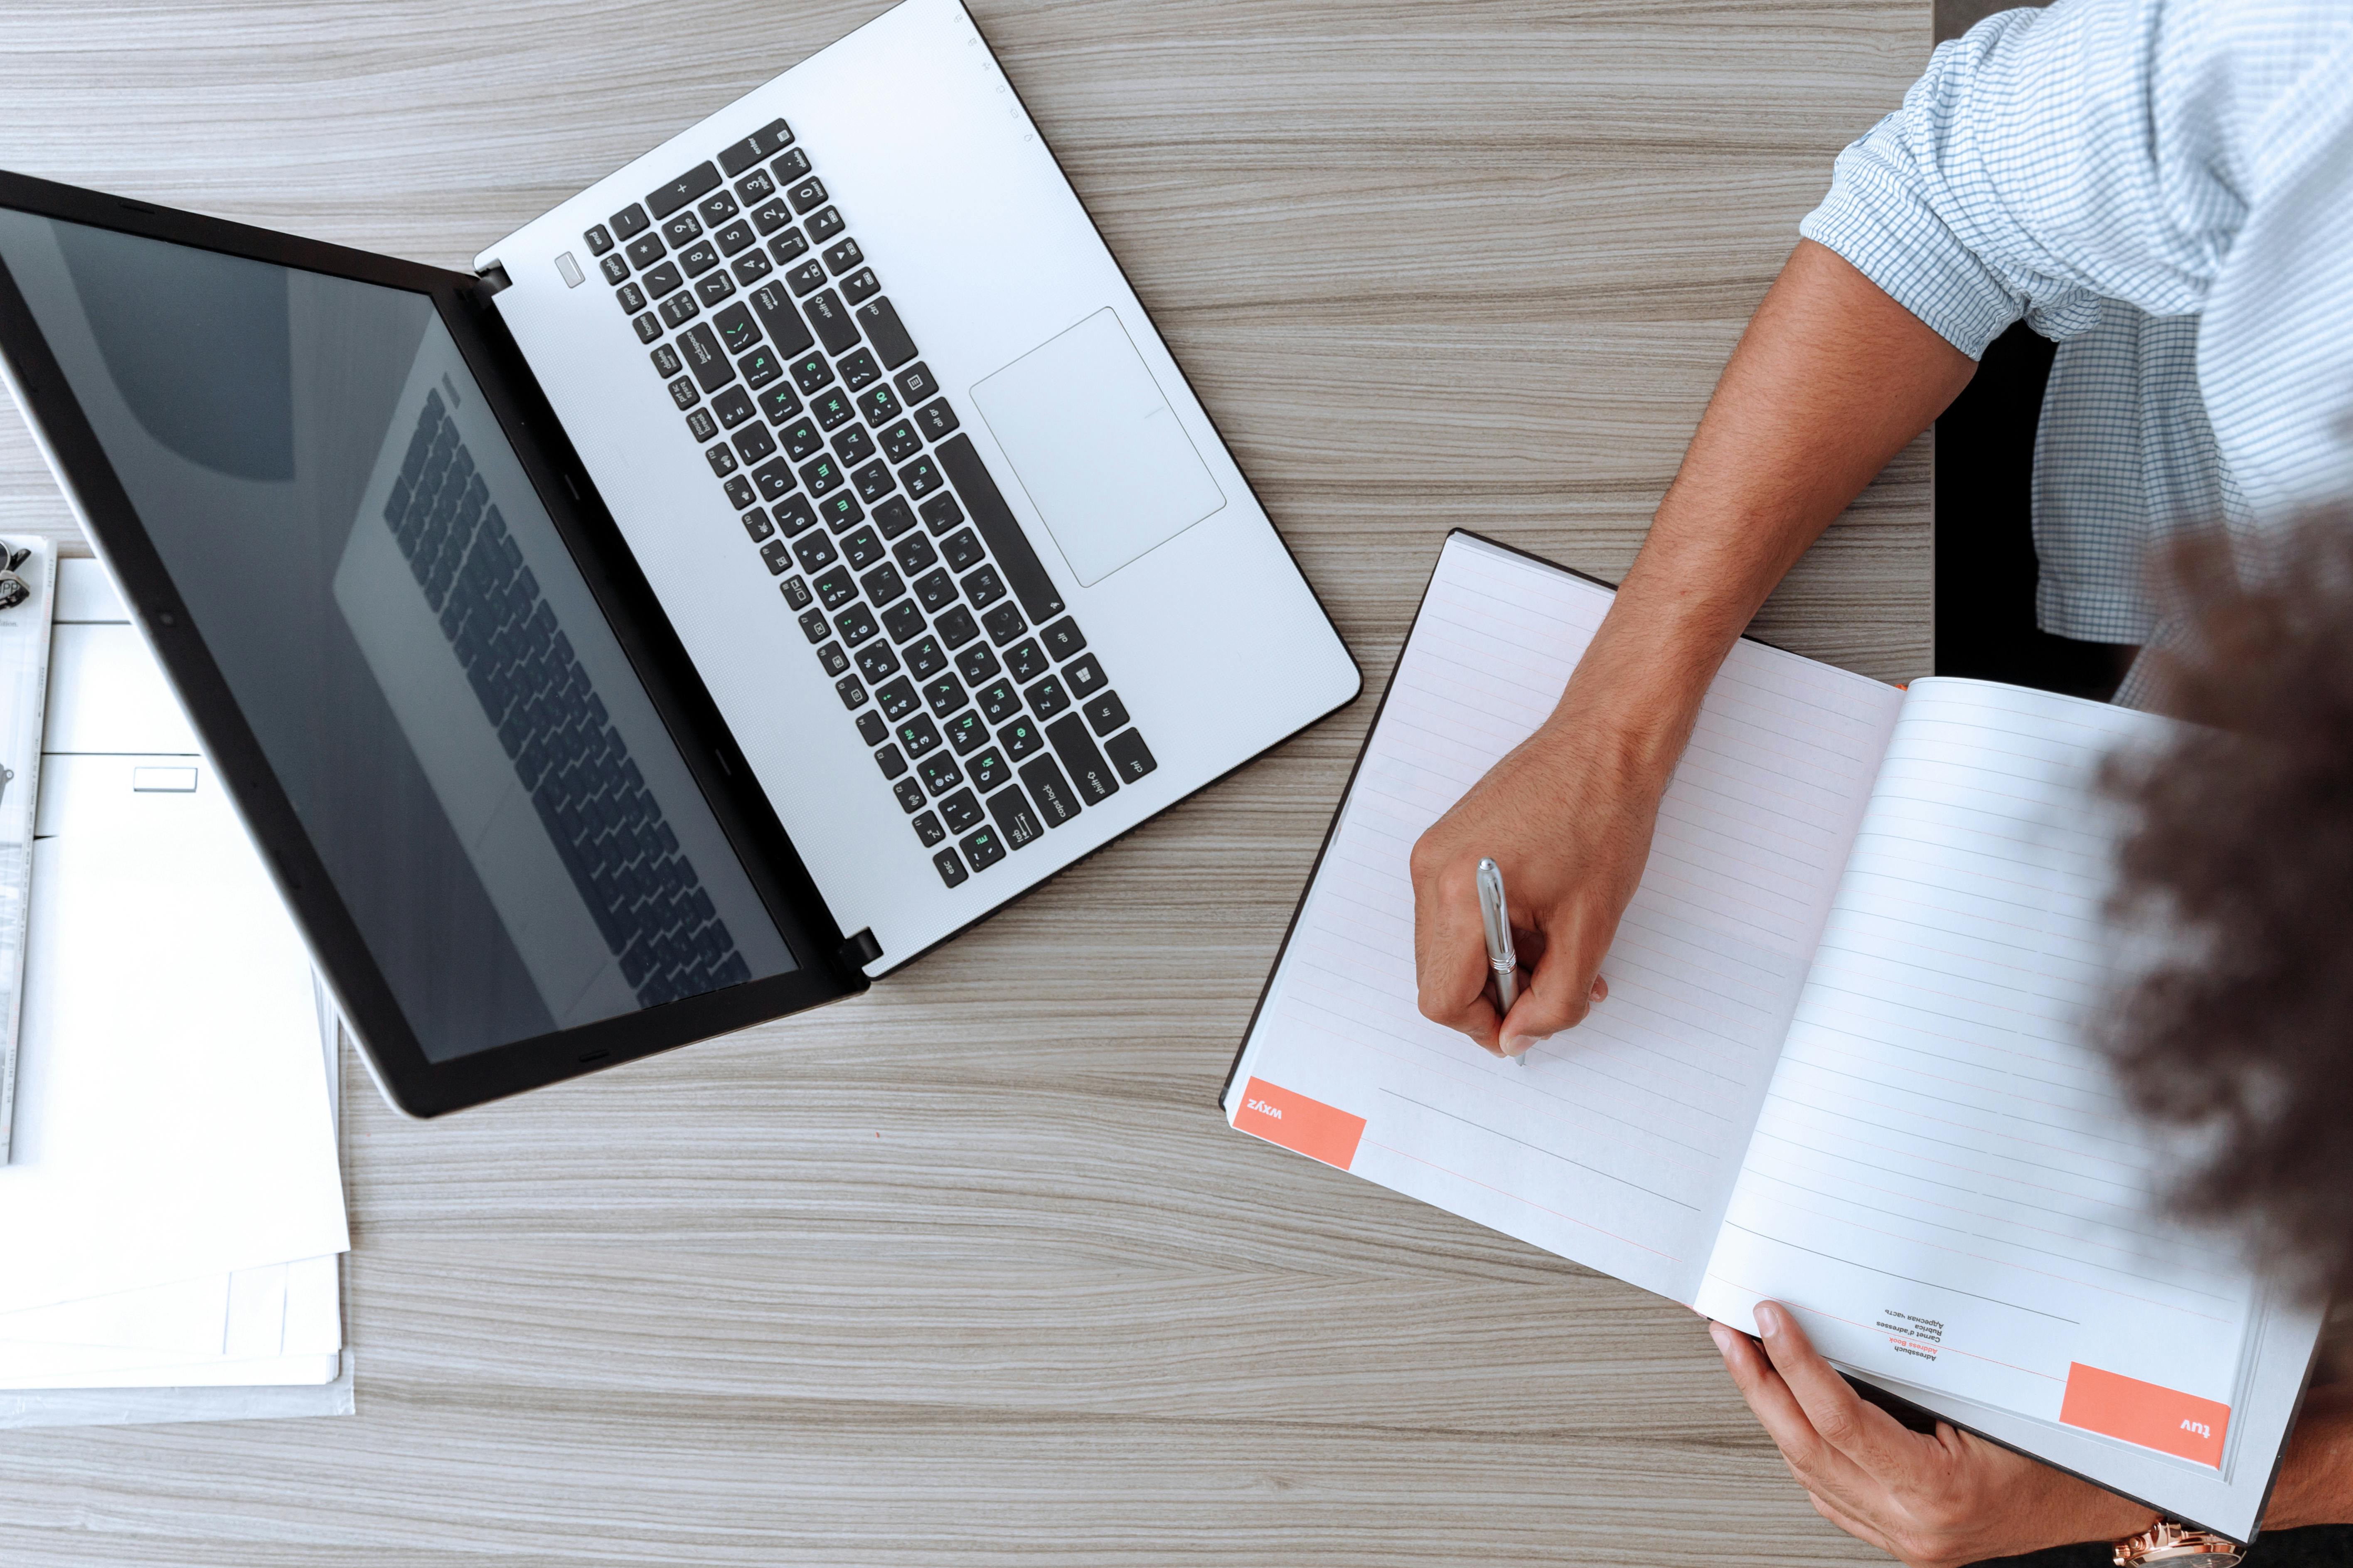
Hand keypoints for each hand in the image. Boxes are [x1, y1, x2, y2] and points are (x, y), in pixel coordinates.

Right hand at [1408, 714, 1659, 1056]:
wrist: (1607, 740)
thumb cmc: (1604, 813)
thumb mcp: (1591, 927)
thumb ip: (1557, 999)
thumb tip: (1523, 1037)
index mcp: (1459, 893)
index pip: (1441, 999)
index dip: (1486, 1027)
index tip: (1527, 1026)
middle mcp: (1432, 870)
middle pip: (1439, 976)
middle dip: (1498, 996)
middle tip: (1555, 987)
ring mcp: (1435, 852)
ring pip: (1450, 948)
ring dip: (1502, 965)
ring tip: (1559, 949)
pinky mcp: (1449, 841)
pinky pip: (1457, 913)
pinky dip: (1497, 932)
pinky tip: (1544, 920)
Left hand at [1711, 1303, 2156, 1566]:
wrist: (2098, 1504)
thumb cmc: (2063, 1452)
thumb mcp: (1996, 1401)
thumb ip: (1924, 1372)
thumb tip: (1851, 1317)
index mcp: (1939, 1491)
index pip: (1840, 1418)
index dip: (1796, 1363)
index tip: (1769, 1319)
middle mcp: (1912, 1525)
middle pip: (1807, 1446)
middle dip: (1759, 1383)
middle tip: (1728, 1334)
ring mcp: (1902, 1538)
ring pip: (1808, 1470)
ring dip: (1773, 1410)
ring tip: (1744, 1358)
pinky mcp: (1898, 1538)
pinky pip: (1828, 1491)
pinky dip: (1801, 1446)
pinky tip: (1783, 1408)